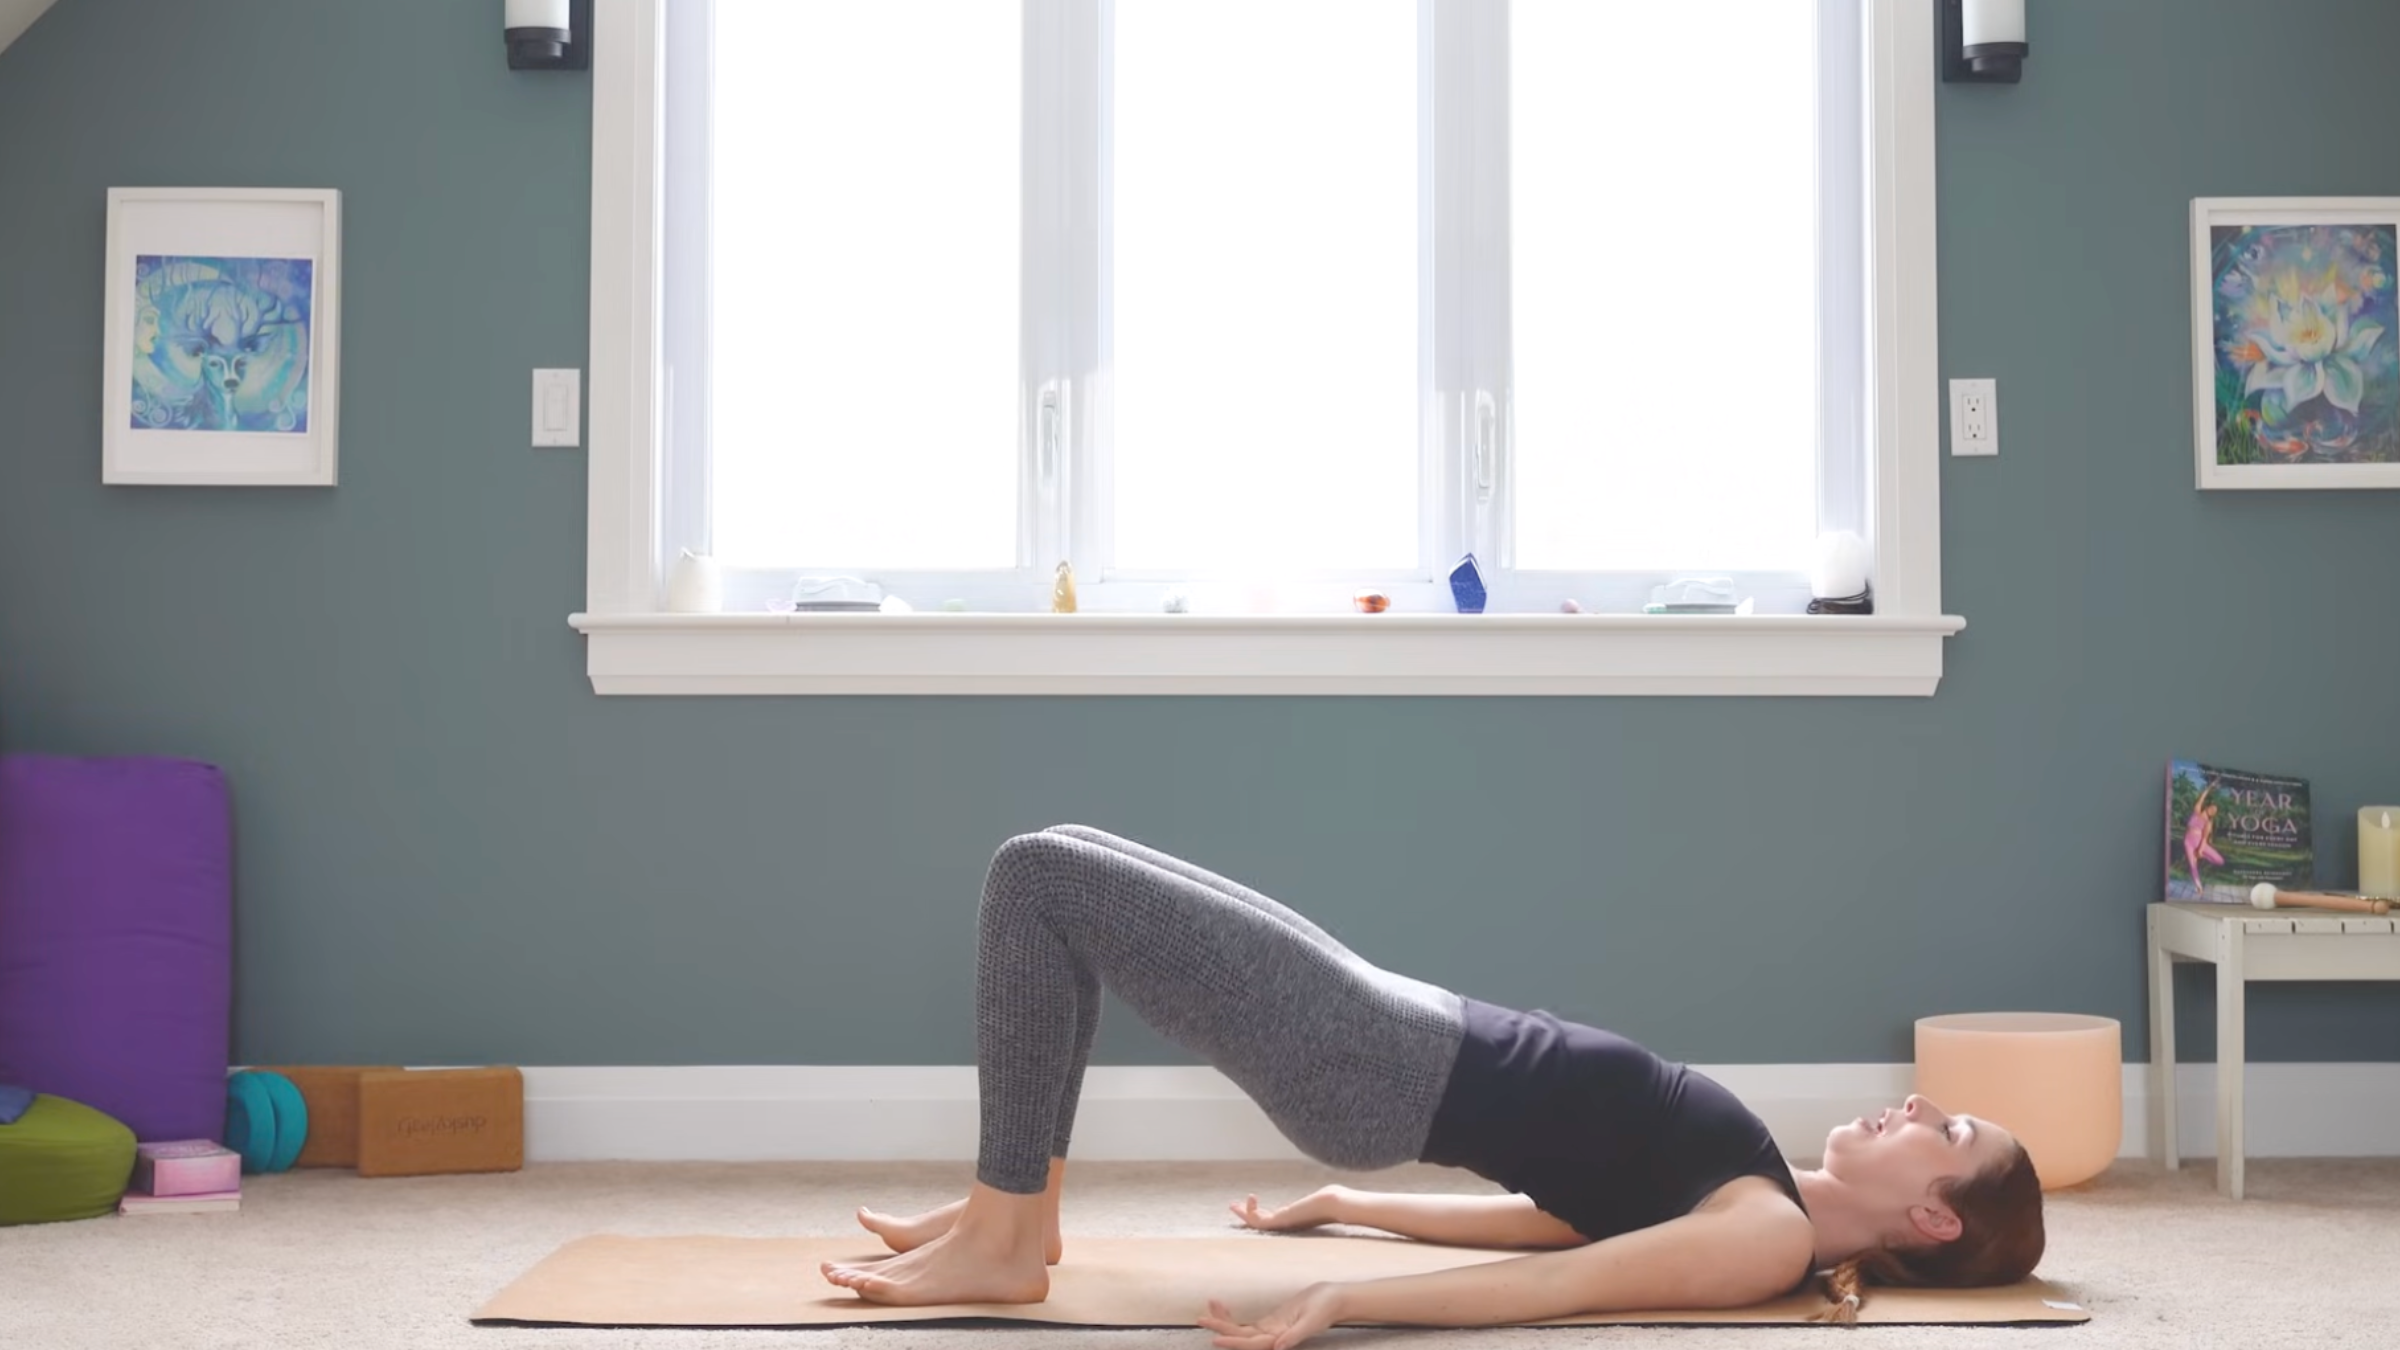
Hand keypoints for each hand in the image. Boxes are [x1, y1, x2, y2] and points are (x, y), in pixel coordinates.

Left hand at [1197, 1283, 1347, 1349]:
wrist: (1334, 1299)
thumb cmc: (1326, 1309)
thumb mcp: (1312, 1321)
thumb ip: (1295, 1336)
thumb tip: (1279, 1347)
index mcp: (1281, 1339)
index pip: (1252, 1344)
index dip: (1233, 1342)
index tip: (1215, 1339)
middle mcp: (1272, 1338)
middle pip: (1241, 1337)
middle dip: (1221, 1328)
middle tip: (1201, 1318)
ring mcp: (1269, 1330)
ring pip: (1241, 1330)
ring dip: (1224, 1320)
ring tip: (1210, 1304)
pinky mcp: (1270, 1322)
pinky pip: (1246, 1323)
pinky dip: (1233, 1315)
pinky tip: (1221, 1304)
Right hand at [1228, 1186, 1343, 1232]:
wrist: (1337, 1205)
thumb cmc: (1335, 1201)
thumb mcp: (1321, 1198)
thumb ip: (1319, 1198)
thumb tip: (1330, 1192)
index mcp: (1296, 1219)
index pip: (1275, 1218)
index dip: (1262, 1212)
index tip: (1253, 1201)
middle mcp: (1289, 1224)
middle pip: (1263, 1223)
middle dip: (1248, 1215)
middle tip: (1234, 1207)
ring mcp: (1284, 1224)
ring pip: (1258, 1224)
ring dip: (1244, 1214)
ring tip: (1233, 1205)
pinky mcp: (1281, 1222)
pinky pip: (1259, 1221)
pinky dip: (1251, 1212)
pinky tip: (1250, 1197)